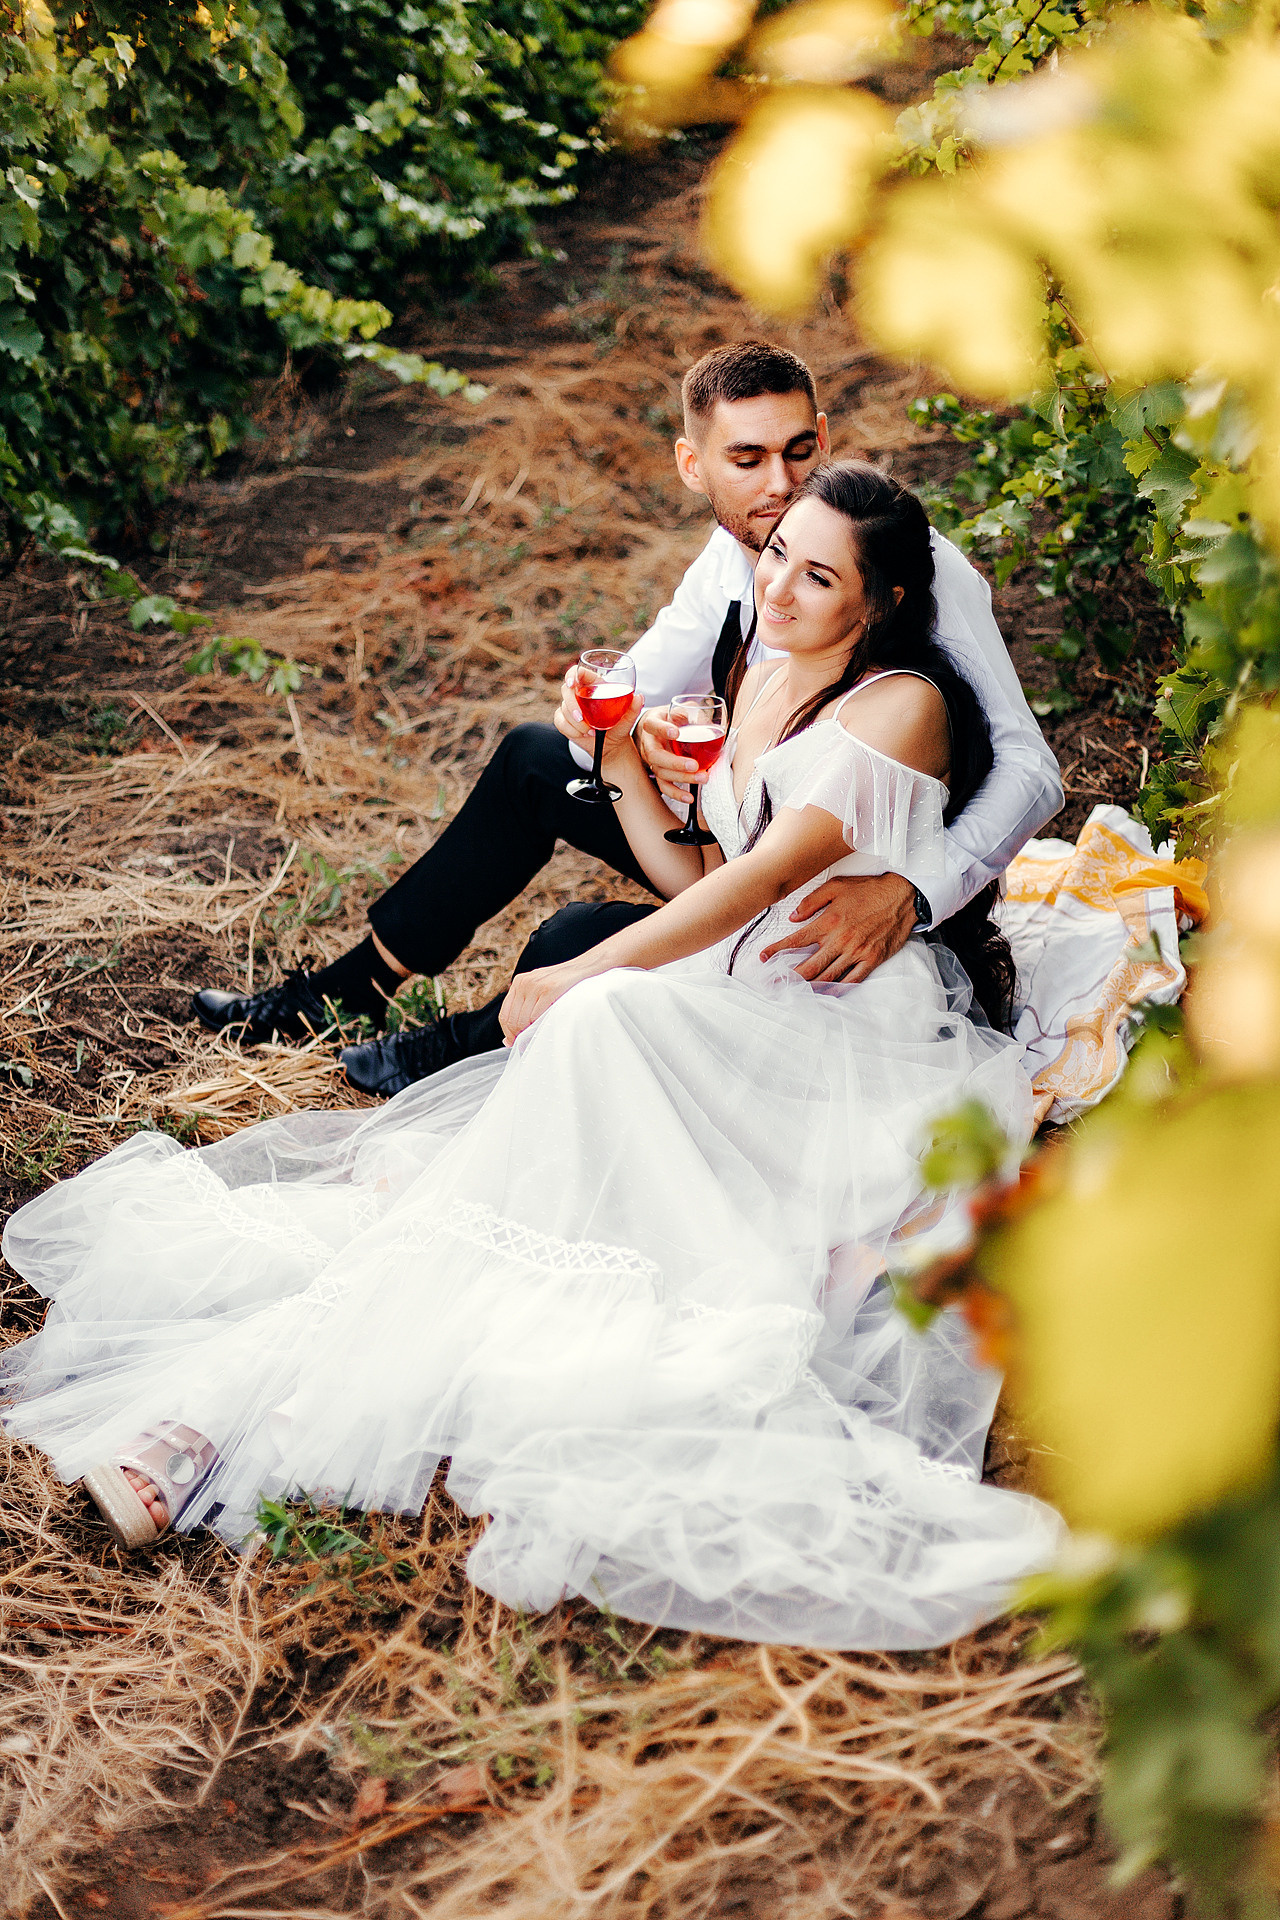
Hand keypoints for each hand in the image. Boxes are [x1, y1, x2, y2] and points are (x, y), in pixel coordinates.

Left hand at [500, 956, 599, 1044]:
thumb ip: (524, 1008)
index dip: (508, 1033)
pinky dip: (539, 1025)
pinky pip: (537, 1015)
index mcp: (518, 982)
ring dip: (529, 1032)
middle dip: (518, 1036)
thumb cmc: (563, 984)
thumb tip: (507, 1040)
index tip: (514, 1043)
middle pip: (512, 1020)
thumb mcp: (539, 990)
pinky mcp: (550, 989)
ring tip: (538, 1036)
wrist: (585, 967)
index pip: (504, 1015)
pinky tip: (546, 1026)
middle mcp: (524, 983)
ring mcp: (536, 985)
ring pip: (523, 1020)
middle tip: (527, 1045)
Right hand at [553, 669, 642, 764]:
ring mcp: (570, 706)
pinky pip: (559, 721)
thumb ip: (634, 708)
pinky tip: (582, 734)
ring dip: (575, 722)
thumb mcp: (628, 719)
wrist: (610, 745)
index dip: (572, 675)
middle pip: (566, 689)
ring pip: (563, 708)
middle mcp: (580, 693)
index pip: (578, 672)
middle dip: (572, 705)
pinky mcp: (563, 719)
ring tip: (590, 731)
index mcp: (594, 685)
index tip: (572, 684)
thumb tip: (639, 697)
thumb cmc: (619, 728)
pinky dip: (571, 730)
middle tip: (581, 718)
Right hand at [640, 705, 715, 806]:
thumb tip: (695, 719)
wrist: (660, 727)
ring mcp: (653, 760)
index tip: (675, 733)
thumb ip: (688, 712)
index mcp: (652, 723)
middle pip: (655, 755)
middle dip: (675, 762)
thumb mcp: (680, 709)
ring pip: (661, 772)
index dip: (662, 729)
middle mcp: (649, 743)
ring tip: (701, 777)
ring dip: (682, 778)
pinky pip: (664, 785)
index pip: (652, 725)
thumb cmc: (672, 717)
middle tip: (694, 765)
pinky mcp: (659, 772)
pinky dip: (676, 793)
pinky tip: (688, 797)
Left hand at [758, 873, 916, 983]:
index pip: (796, 940)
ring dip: (809, 987)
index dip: (776, 950)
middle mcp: (840, 939)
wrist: (903, 895)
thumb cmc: (870, 889)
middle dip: (788, 978)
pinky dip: (838, 989)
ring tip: (795, 993)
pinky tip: (826, 993)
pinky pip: (852, 979)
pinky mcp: (872, 959)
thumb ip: (812, 902)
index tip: (764, 957)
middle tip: (773, 985)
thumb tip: (793, 918)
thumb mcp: (836, 886)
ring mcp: (857, 952)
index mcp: (829, 921)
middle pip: (808, 966)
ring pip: (828, 976)